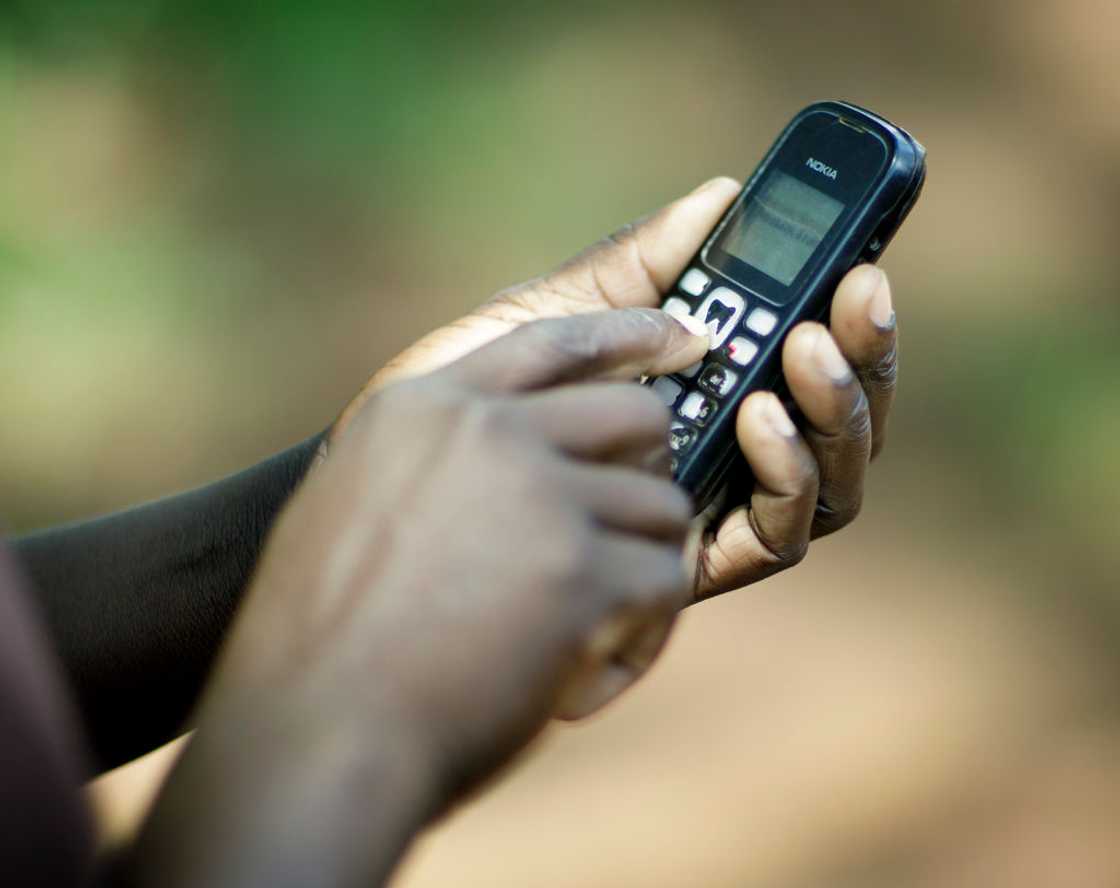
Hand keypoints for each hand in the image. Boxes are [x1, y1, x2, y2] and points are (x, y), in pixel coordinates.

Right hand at [146, 309, 708, 886]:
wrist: (317, 734)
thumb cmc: (322, 641)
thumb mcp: (355, 503)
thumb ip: (433, 460)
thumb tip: (521, 456)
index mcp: (423, 406)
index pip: (549, 339)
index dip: (626, 336)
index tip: (681, 340)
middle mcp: (487, 433)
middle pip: (633, 412)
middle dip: (649, 468)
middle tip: (628, 527)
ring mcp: (538, 496)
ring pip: (662, 505)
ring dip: (642, 565)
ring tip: (594, 628)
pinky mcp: (579, 572)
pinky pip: (664, 581)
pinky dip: (643, 634)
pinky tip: (586, 676)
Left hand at [334, 178, 898, 605]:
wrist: (404, 476)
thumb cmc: (476, 395)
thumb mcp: (559, 314)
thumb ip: (640, 267)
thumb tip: (722, 194)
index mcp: (707, 391)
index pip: (809, 362)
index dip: (853, 320)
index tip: (860, 266)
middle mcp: (726, 455)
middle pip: (841, 424)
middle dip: (866, 358)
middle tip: (857, 294)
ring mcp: (714, 514)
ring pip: (831, 484)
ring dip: (838, 414)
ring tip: (801, 351)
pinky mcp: (688, 569)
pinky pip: (774, 538)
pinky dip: (786, 478)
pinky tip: (757, 416)